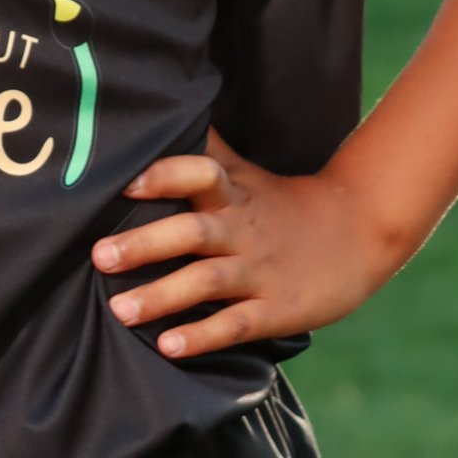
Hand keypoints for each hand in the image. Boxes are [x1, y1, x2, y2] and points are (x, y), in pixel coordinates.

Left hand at [92, 129, 397, 358]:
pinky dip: (203, 335)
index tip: (125, 183)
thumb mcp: (246, 173)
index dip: (164, 175)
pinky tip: (169, 347)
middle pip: (192, 231)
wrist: (359, 233)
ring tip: (120, 311)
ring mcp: (260, 271)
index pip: (200, 173)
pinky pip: (236, 324)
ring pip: (207, 282)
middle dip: (144, 244)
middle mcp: (242, 230)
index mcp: (233, 194)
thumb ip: (203, 150)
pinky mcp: (277, 309)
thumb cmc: (283, 203)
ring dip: (162, 296)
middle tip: (98, 256)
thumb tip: (158, 111)